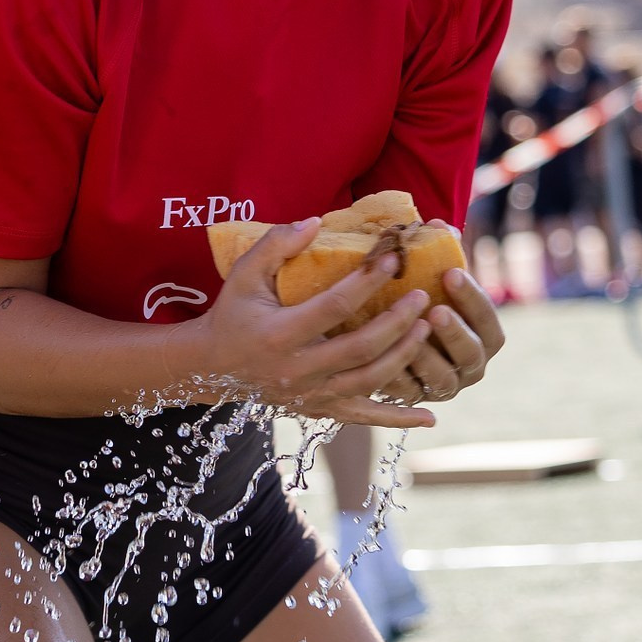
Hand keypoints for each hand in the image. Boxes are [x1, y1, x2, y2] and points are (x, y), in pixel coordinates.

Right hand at [188, 219, 442, 427]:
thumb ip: (275, 244)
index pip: (334, 307)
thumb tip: (315, 222)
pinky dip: (397, 419)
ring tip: (427, 329)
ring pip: (368, 381)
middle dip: (397, 322)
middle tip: (422, 297)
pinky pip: (363, 418)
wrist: (211, 366)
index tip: (392, 260)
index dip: (367, 283)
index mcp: (280, 334)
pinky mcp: (318, 410)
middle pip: (360, 348)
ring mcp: (310, 395)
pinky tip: (430, 415)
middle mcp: (297, 370)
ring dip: (403, 357)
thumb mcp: (244, 274)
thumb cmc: (232, 313)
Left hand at [375, 266, 504, 406]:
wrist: (393, 340)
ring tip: (407, 334)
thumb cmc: (420, 300)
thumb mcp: (433, 281)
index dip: (473, 298)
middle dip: (454, 332)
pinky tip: (379, 358)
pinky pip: (408, 393)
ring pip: (441, 378)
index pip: (488, 320)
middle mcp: (470, 365)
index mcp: (483, 335)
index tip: (450, 273)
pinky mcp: (416, 400)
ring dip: (425, 357)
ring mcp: (445, 386)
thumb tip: (437, 222)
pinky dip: (396, 378)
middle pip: (471, 353)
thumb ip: (440, 256)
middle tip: (434, 310)